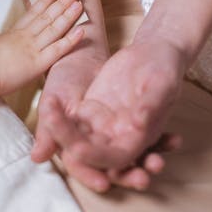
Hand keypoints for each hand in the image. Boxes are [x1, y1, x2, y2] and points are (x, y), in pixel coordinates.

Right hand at [0, 0, 83, 96]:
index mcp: (13, 34)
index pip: (32, 14)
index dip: (45, 2)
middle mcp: (25, 37)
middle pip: (47, 17)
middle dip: (61, 3)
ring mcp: (32, 48)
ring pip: (54, 28)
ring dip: (68, 15)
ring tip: (79, 3)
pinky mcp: (37, 63)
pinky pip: (58, 49)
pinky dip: (71, 40)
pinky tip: (82, 30)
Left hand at [50, 39, 184, 192]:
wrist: (156, 53)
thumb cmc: (165, 69)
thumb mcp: (162, 85)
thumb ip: (151, 105)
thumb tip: (138, 124)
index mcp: (139, 138)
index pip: (114, 158)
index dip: (94, 157)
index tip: (75, 148)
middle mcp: (119, 137)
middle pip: (88, 154)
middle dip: (68, 144)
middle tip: (51, 123)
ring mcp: (103, 124)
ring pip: (75, 138)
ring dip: (58, 129)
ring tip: (46, 107)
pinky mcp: (91, 110)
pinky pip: (71, 120)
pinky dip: (58, 114)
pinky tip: (48, 101)